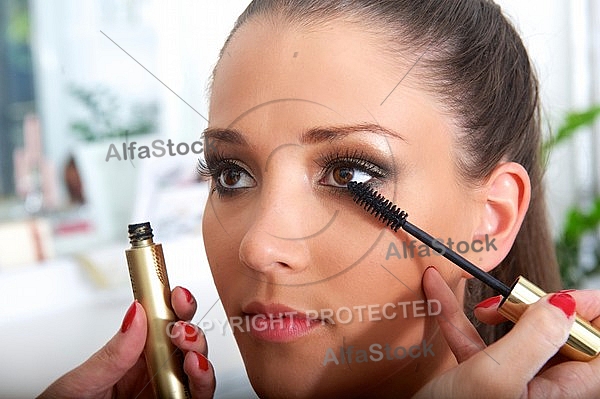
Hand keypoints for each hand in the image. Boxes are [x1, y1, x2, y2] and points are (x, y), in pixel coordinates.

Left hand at [38, 287, 215, 398]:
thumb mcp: (82, 381)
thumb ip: (113, 353)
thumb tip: (135, 313)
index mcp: (131, 358)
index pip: (160, 324)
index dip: (173, 305)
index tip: (175, 294)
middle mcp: (153, 374)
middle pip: (186, 343)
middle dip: (189, 328)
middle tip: (178, 328)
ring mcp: (166, 393)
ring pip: (199, 368)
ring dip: (201, 353)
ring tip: (190, 351)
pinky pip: (200, 397)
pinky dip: (204, 382)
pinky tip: (196, 369)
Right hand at [414, 267, 599, 397]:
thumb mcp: (496, 376)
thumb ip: (535, 337)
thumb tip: (564, 304)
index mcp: (566, 392)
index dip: (585, 312)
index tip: (552, 300)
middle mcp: (550, 388)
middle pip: (565, 332)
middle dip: (535, 307)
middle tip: (510, 304)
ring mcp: (520, 384)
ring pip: (524, 332)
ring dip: (498, 309)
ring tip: (480, 303)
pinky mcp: (491, 379)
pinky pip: (485, 341)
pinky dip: (464, 321)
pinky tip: (441, 296)